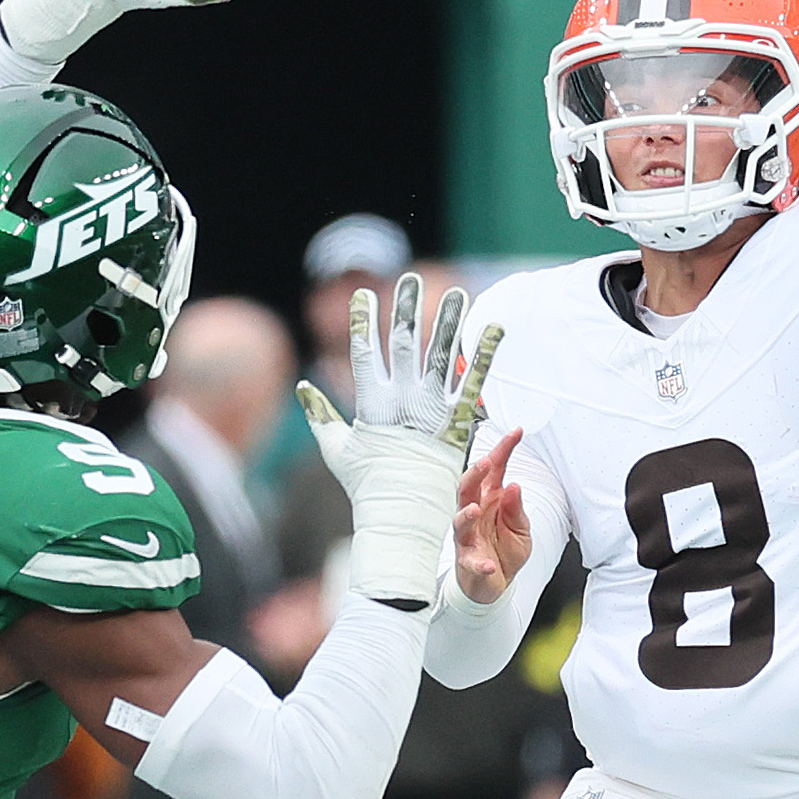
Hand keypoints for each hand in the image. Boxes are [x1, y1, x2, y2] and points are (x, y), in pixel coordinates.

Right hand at [297, 273, 502, 606]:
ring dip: (451, 322)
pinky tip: (497, 330)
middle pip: (406, 344)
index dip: (365, 321)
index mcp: (373, 405)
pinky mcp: (459, 426)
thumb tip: (302, 388)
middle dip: (408, 309)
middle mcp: (403, 403)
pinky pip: (475, 386)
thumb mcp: (337, 449)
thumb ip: (322, 416)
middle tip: (411, 277)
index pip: (366, 353)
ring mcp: (432, 413)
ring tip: (458, 291)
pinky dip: (487, 357)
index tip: (366, 293)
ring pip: (443, 357)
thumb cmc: (366, 488)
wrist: (398, 521)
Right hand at [454, 428, 531, 603]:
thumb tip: (514, 486)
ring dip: (466, 514)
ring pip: (460, 521)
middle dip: (475, 474)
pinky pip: (471, 561)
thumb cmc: (505, 550)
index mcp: (491, 500)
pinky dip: (479, 563)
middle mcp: (476, 513)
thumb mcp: (521, 527)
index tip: (516, 433)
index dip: (504, 450)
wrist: (497, 583)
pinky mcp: (469, 561)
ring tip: (475, 510)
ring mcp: (469, 537)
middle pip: (468, 488)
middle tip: (486, 462)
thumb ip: (517, 508)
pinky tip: (489, 564)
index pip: (495, 470)